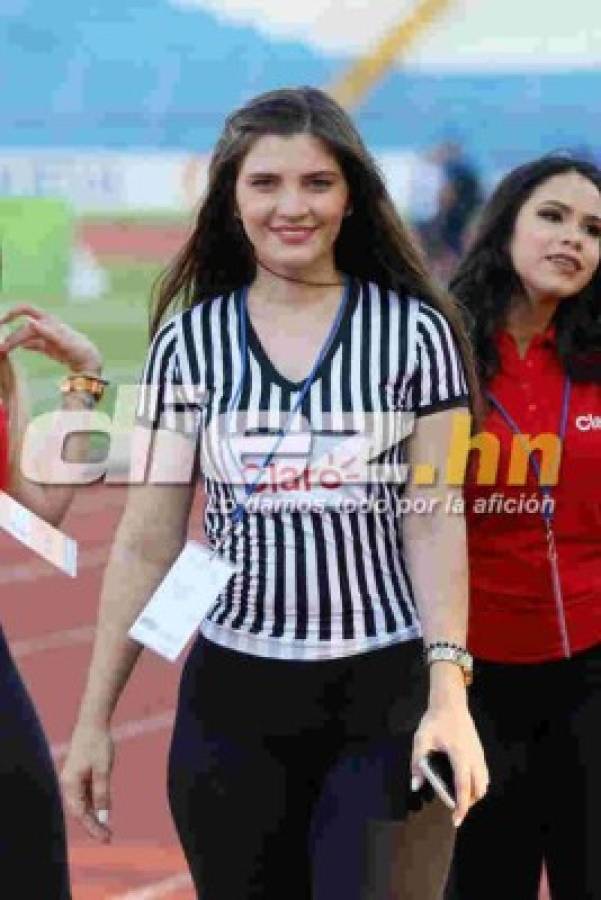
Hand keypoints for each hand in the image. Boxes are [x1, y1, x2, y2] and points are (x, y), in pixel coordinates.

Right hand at [0, 304, 102, 373]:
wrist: (90, 362)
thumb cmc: (79, 349)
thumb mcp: (63, 341)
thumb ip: (46, 332)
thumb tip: (29, 321)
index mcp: (49, 321)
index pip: (26, 310)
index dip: (12, 313)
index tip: (1, 322)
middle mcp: (47, 327)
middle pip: (23, 329)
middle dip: (11, 337)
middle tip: (1, 349)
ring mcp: (47, 337)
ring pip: (26, 337)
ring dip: (15, 343)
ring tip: (4, 352)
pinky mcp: (49, 347)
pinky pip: (33, 344)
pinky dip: (24, 346)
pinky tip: (17, 350)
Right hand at [61, 722, 113, 841]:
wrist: (93, 722)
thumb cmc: (98, 744)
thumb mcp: (103, 769)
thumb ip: (102, 792)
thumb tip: (104, 815)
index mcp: (70, 784)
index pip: (80, 813)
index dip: (92, 827)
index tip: (105, 838)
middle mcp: (69, 784)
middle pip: (80, 811)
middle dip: (93, 826)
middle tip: (108, 838)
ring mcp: (74, 780)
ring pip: (83, 804)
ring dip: (94, 817)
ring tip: (107, 830)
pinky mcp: (80, 775)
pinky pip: (86, 795)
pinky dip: (94, 805)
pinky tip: (103, 812)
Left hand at [411, 697, 487, 827]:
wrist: (450, 703)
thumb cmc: (435, 721)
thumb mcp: (421, 740)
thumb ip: (418, 763)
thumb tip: (415, 785)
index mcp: (460, 755)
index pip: (463, 786)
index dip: (461, 806)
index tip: (456, 820)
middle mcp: (473, 757)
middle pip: (478, 789)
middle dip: (469, 803)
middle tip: (454, 808)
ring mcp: (479, 755)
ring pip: (484, 783)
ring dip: (474, 794)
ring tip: (459, 797)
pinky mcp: (480, 752)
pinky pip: (483, 775)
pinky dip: (477, 784)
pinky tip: (464, 783)